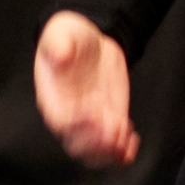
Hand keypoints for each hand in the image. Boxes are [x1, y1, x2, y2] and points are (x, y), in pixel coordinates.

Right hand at [34, 11, 138, 167]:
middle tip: (113, 130)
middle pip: (77, 144)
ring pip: (95, 152)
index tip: (92, 114)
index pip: (61, 120)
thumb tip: (59, 54)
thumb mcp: (62, 32)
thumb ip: (58, 44)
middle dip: (96, 144)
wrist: (90, 42)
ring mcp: (89, 121)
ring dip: (111, 152)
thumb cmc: (69, 37)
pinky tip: (132, 140)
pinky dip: (123, 150)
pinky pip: (112, 146)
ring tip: (125, 137)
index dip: (76, 124)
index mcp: (53, 98)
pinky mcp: (108, 121)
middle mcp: (69, 115)